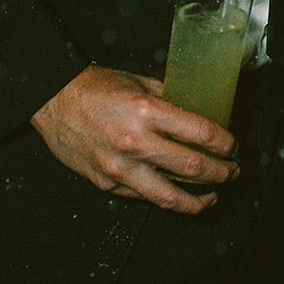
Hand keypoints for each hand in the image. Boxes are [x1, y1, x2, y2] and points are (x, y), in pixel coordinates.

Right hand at [30, 66, 238, 214]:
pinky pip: (144, 197)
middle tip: (233, 171)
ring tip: (213, 196)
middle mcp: (135, 143)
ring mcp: (120, 168)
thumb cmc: (93, 87)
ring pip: (170, 197)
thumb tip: (198, 111)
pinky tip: (177, 193)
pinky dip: (165, 197)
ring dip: (200, 200)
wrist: (50, 100)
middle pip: (193, 168)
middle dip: (222, 172)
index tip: (233, 146)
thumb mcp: (137, 83)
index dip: (225, 144)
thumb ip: (169, 98)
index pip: (201, 134)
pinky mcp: (107, 183)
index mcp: (147, 112)